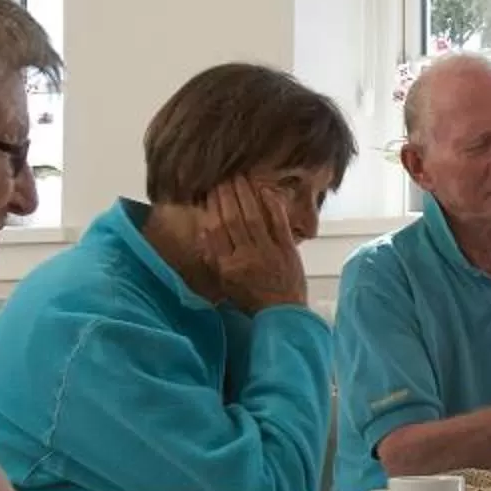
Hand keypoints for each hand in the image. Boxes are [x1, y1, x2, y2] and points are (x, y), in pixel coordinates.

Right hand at [197, 180, 306, 311]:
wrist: (283, 314)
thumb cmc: (252, 298)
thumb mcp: (225, 282)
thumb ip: (213, 257)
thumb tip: (203, 231)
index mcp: (227, 266)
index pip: (216, 230)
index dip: (212, 207)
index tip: (210, 190)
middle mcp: (245, 257)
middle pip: (233, 219)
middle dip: (227, 194)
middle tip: (224, 176)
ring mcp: (268, 253)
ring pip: (253, 218)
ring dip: (246, 195)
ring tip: (241, 176)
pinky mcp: (288, 251)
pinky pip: (278, 224)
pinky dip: (272, 206)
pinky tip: (266, 191)